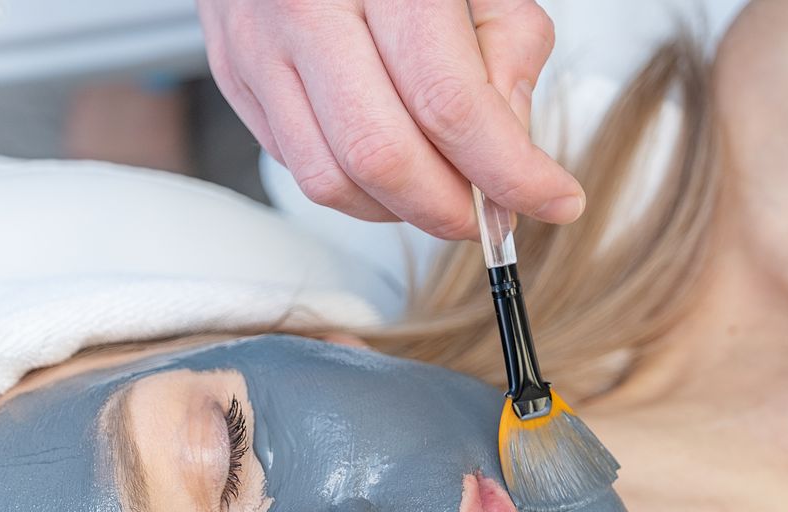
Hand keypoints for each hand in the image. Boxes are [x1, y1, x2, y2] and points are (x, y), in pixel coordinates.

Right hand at [196, 0, 583, 238]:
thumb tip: (509, 148)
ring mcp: (258, 47)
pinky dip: (356, 189)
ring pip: (331, 180)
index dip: (507, 170)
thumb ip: (508, 48)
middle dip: (449, 208)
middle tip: (490, 214)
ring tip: (439, 191)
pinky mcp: (235, 78)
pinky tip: (390, 164)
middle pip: (382, 156)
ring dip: (399, 211)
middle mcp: (307, 9)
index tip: (552, 199)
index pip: (448, 102)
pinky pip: (298, 166)